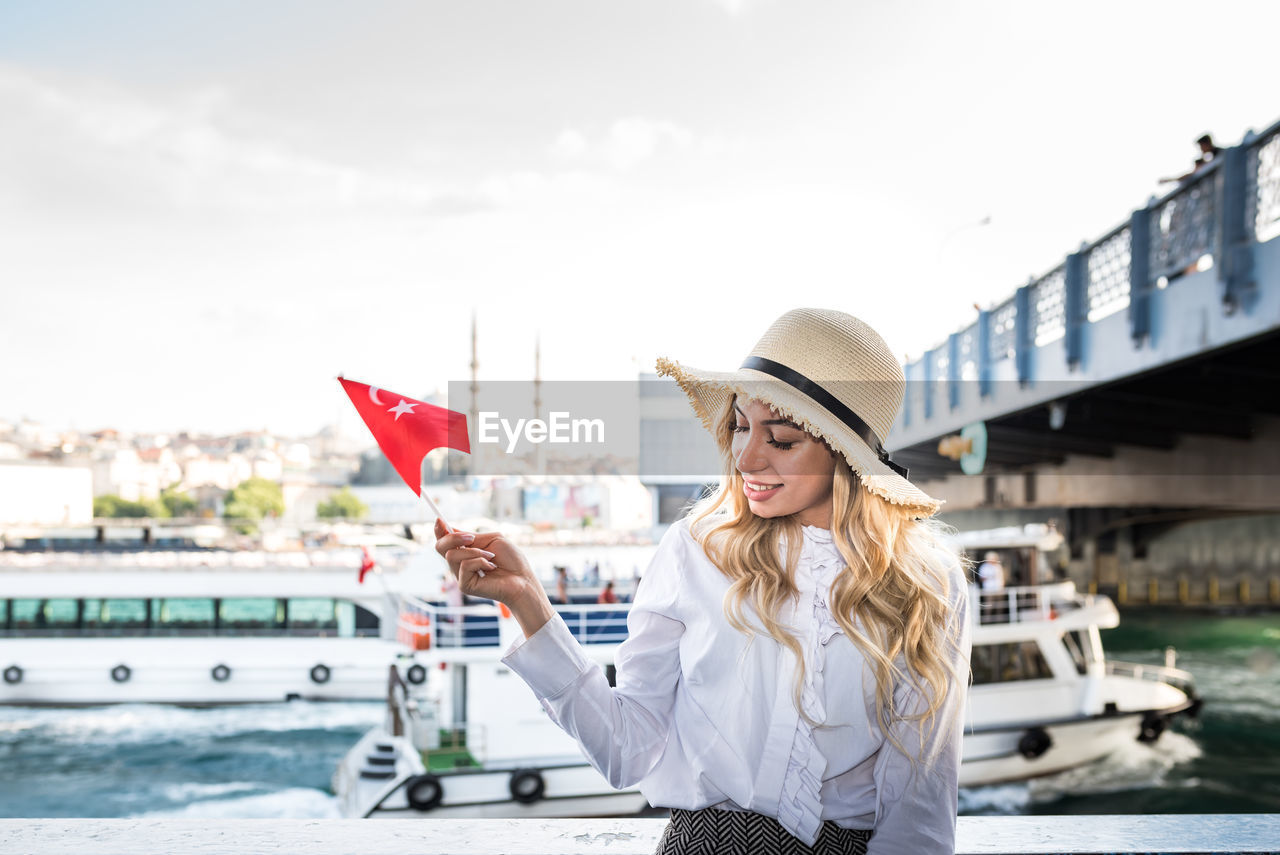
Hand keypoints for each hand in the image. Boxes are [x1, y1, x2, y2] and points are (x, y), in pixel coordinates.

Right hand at [433, 519, 554, 636]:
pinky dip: (480, 562)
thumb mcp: (492, 540)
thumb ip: (472, 536)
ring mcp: (461, 576)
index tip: (439, 519)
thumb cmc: (511, 560)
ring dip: (474, 551)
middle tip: (471, 538)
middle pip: (440, 547)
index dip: (439, 530)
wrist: (523, 579)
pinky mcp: (465, 586)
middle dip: (453, 538)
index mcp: (465, 552)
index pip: (444, 541)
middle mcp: (460, 564)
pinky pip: (464, 566)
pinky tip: (492, 567)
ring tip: (491, 557)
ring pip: (452, 556)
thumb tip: (450, 528)